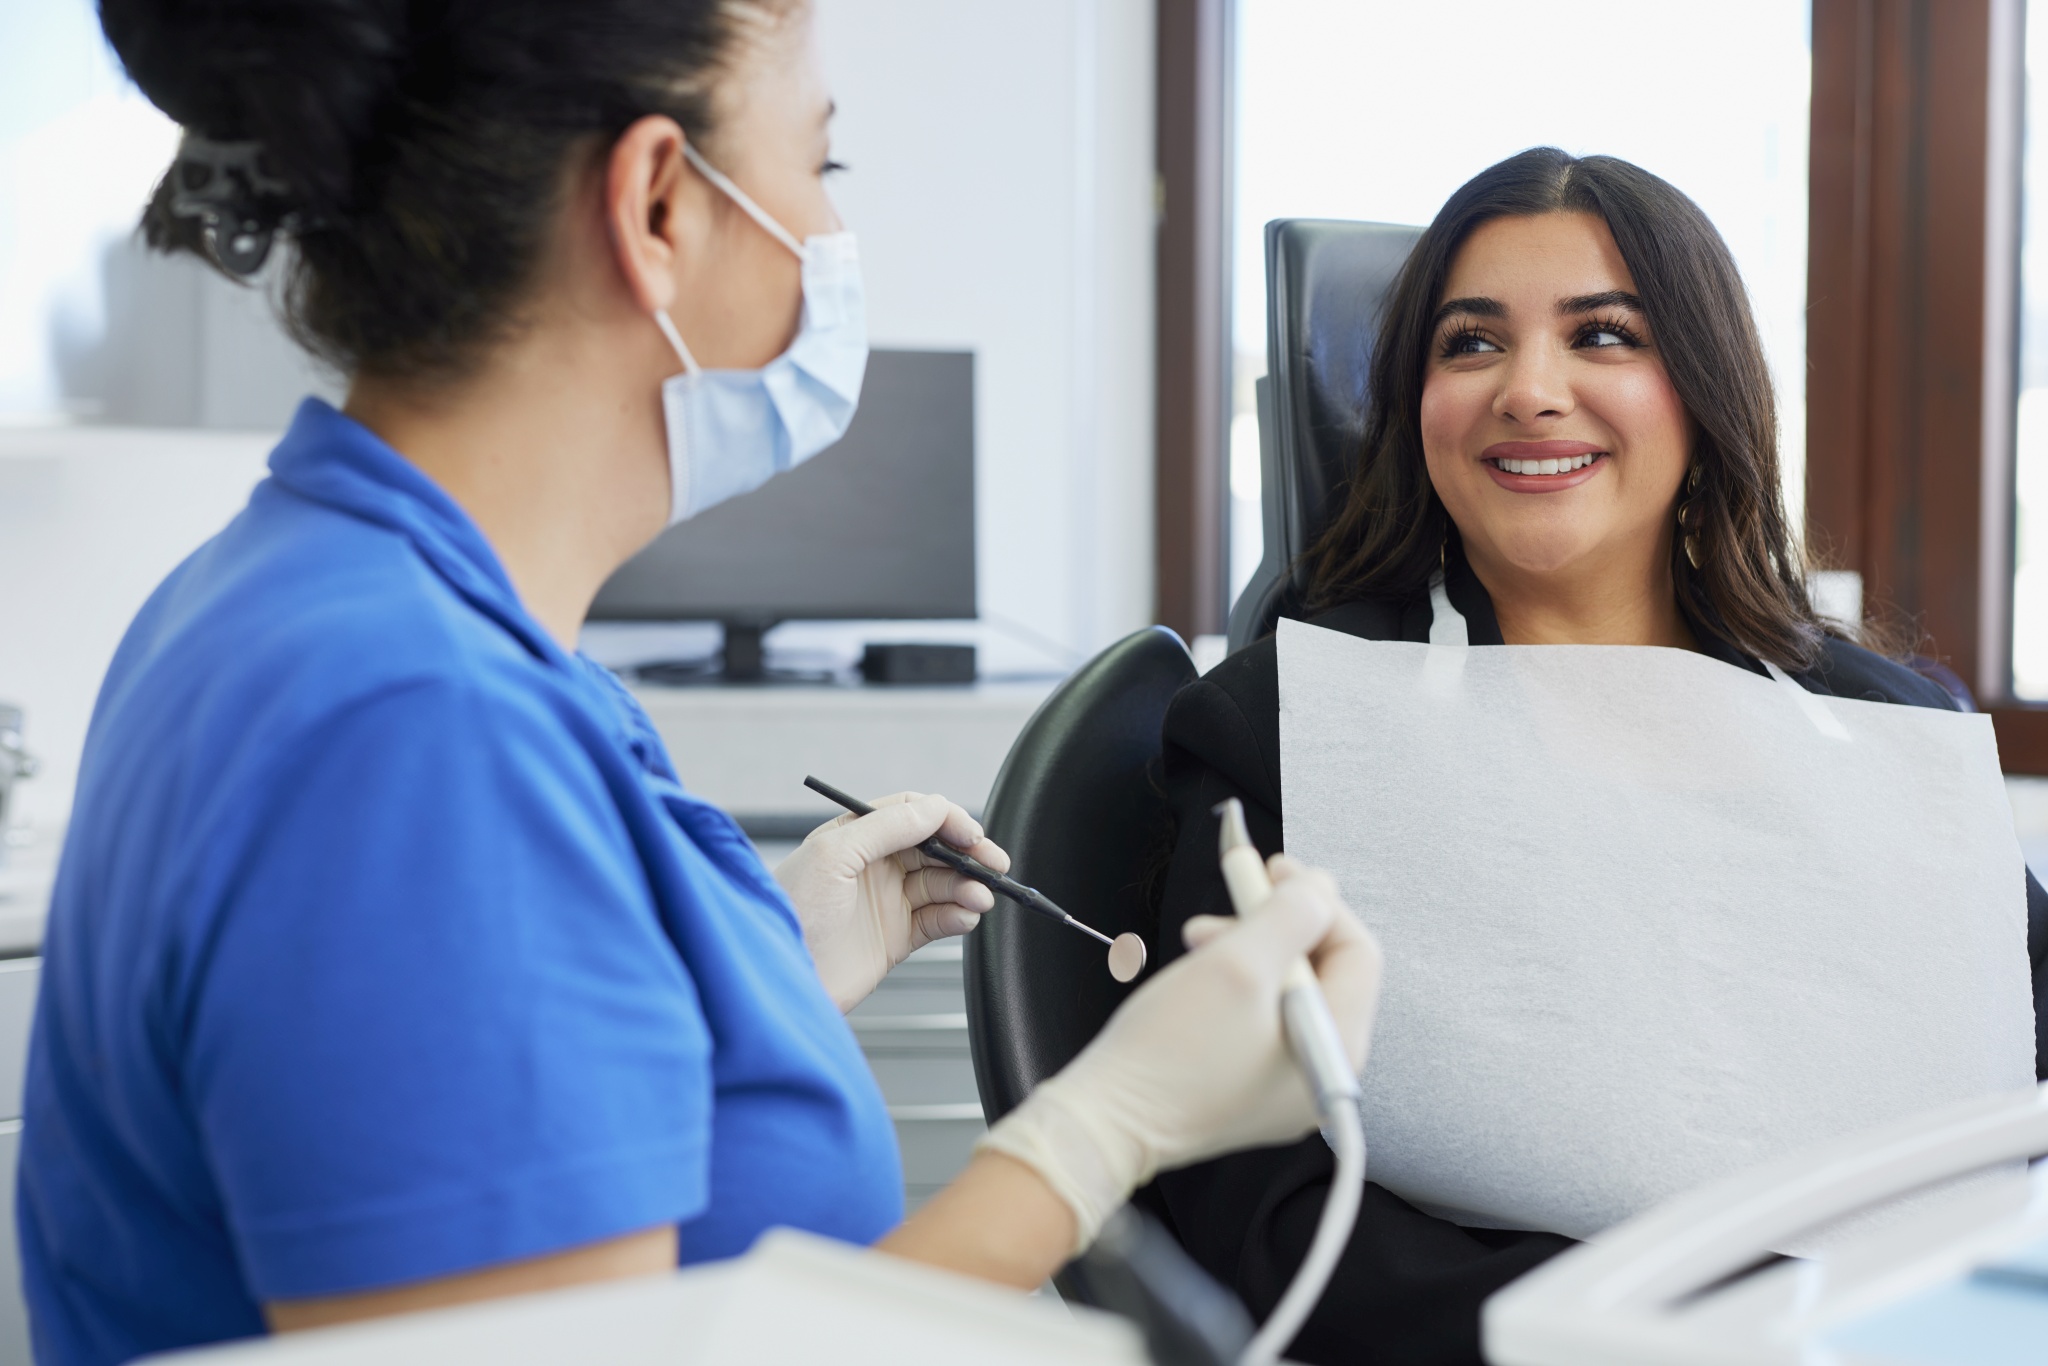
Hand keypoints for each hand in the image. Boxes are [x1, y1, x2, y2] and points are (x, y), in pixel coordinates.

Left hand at [774, 792, 1011, 1010]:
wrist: (778, 979)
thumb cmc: (789, 912)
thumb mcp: (834, 856)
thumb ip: (887, 828)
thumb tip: (935, 807)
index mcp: (855, 836)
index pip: (913, 813)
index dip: (947, 820)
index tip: (972, 836)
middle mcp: (872, 866)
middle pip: (935, 849)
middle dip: (968, 855)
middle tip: (996, 866)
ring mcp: (885, 903)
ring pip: (941, 885)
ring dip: (966, 888)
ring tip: (979, 899)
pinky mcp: (894, 939)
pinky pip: (938, 920)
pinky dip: (957, 917)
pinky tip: (964, 917)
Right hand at [977, 855, 1381, 1249]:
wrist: (1109, 1120)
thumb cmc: (1167, 1055)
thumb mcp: (1237, 964)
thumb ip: (1290, 917)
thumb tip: (1317, 889)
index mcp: (1337, 1047)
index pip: (1357, 950)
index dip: (1317, 900)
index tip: (1274, 870)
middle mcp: (1323, 1071)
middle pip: (1325, 968)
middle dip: (1278, 922)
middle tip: (1235, 896)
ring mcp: (1289, 1083)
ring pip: (1291, 988)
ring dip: (1251, 947)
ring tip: (1201, 938)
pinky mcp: (1254, 1085)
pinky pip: (1266, 1017)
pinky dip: (1239, 982)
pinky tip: (1202, 972)